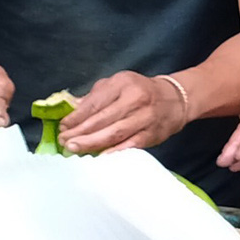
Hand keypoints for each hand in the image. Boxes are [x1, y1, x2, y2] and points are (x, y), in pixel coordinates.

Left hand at [61, 71, 186, 153]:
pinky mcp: (153, 134)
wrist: (176, 99)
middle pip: (102, 119)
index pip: (94, 103)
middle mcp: (135, 98)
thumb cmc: (141, 91)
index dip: (76, 117)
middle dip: (80, 132)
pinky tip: (99, 156)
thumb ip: (95, 96)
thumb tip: (70, 110)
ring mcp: (146, 117)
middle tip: (64, 141)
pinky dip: (113, 152)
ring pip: (114, 133)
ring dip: (91, 143)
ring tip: (74, 149)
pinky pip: (130, 145)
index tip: (62, 126)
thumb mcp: (118, 84)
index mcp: (123, 83)